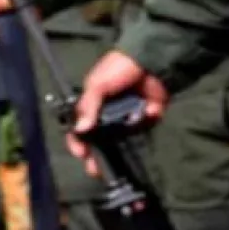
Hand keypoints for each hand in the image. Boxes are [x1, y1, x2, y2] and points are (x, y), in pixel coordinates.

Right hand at [69, 51, 169, 174]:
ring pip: (122, 141)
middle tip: (97, 170)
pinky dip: (144, 124)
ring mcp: (128, 118)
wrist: (150, 60)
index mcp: (93, 107)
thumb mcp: (97, 84)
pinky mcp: (147, 117)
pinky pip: (144, 128)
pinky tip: (145, 116)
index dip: (78, 143)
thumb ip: (88, 106)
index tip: (81, 154)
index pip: (80, 130)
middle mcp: (109, 115)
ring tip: (116, 162)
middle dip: (97, 158)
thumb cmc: (118, 68)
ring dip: (120, 149)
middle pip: (100, 142)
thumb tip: (80, 130)